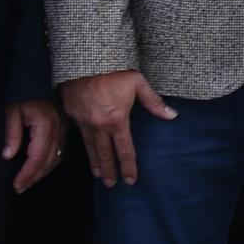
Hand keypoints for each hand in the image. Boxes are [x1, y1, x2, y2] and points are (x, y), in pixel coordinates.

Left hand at [4, 97, 67, 189]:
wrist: (37, 74)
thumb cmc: (23, 89)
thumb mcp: (12, 109)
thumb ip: (11, 133)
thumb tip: (8, 156)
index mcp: (46, 125)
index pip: (37, 157)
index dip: (27, 174)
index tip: (16, 185)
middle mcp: (58, 129)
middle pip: (49, 161)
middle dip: (34, 177)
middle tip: (20, 188)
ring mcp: (63, 128)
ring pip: (56, 158)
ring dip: (42, 172)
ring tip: (28, 181)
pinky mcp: (64, 127)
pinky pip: (59, 150)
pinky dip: (49, 163)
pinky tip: (40, 167)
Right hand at [64, 70, 171, 187]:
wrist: (84, 58)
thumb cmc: (114, 69)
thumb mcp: (138, 83)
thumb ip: (154, 102)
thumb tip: (171, 116)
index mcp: (117, 119)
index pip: (125, 150)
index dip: (128, 166)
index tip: (130, 180)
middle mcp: (98, 125)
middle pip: (105, 154)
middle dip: (110, 171)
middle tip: (112, 185)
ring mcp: (83, 121)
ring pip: (90, 147)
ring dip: (95, 162)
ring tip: (99, 174)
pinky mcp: (72, 114)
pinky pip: (80, 135)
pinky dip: (85, 147)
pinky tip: (88, 151)